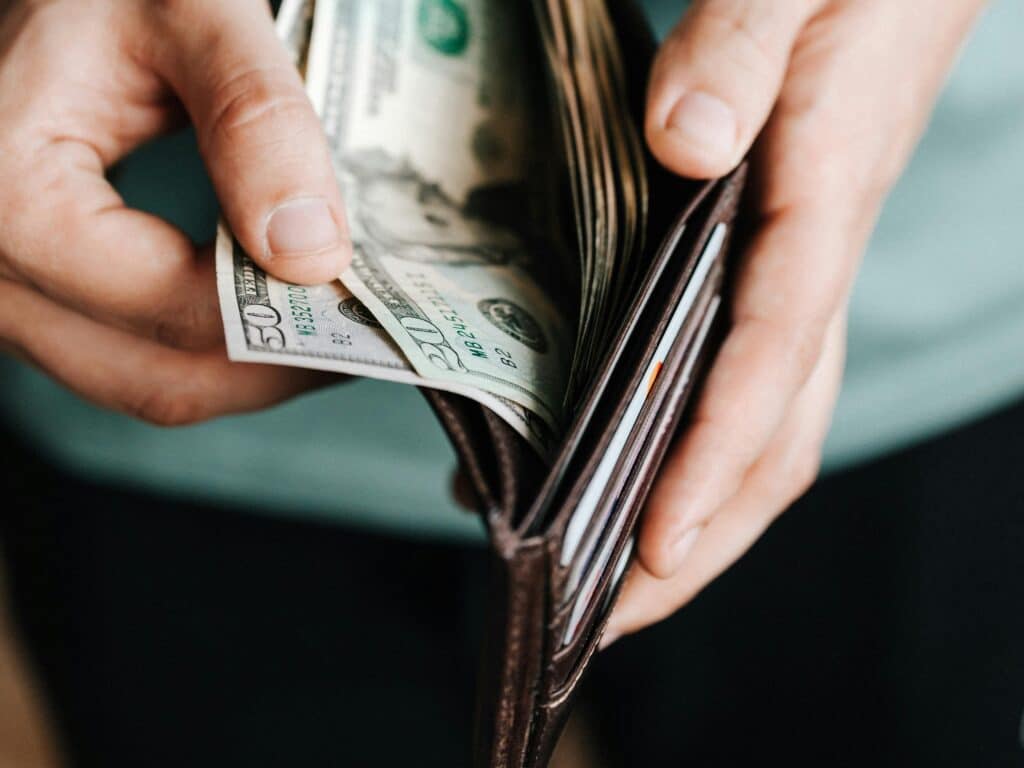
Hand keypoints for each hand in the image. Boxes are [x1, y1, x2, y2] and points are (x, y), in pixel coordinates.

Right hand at [0, 0, 349, 423]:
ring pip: (146, 383)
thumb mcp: (188, 13)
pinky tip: (267, 318)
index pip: (176, 309)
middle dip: (278, 367)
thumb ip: (255, 120)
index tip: (369, 307)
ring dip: (250, 371)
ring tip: (331, 331)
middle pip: (162, 378)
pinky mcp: (35, 295)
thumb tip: (311, 251)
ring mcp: (7, 293)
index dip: (285, 324)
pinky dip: (209, 353)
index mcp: (12, 200)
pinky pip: (129, 358)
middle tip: (367, 338)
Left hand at [605, 0, 984, 642]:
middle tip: (605, 619)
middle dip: (699, 539)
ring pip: (762, 428)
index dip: (714, 455)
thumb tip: (689, 142)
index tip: (651, 544)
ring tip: (599, 585)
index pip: (771, 355)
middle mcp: (814, 262)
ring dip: (693, 518)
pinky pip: (741, 383)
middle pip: (774, 434)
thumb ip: (741, 43)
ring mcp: (798, 276)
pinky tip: (616, 468)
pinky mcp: (773, 270)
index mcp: (821, 197)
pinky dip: (688, 449)